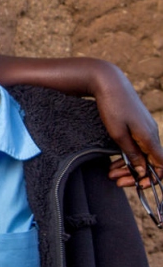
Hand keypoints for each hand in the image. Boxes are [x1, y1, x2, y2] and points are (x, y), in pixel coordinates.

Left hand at [91, 60, 162, 183]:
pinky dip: (127, 156)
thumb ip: (131, 153)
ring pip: (143, 155)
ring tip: (110, 173)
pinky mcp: (138, 125)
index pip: (162, 165)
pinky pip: (137, 146)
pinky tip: (113, 162)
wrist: (109, 82)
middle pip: (151, 163)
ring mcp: (146, 129)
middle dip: (135, 175)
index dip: (152, 178)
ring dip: (128, 167)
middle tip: (115, 180)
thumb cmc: (112, 107)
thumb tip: (143, 171)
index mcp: (150, 138)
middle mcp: (151, 134)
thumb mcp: (117, 133)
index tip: (136, 184)